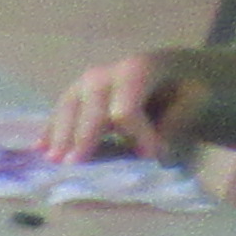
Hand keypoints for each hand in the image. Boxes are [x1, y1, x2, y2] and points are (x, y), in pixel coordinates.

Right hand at [45, 50, 206, 164]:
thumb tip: (150, 151)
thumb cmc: (184, 87)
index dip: (135, 134)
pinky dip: (50, 130)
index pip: (126, 109)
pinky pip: (59, 111)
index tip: (147, 157)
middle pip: (90, 109)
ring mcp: (87, 82)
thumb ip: (174, 122)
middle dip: (83, 138)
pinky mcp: (76, 93)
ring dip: (59, 136)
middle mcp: (106, 73)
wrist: (177, 69)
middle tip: (77, 166)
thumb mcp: (195, 98)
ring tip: (53, 161)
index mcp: (138, 69)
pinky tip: (40, 149)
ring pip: (68, 108)